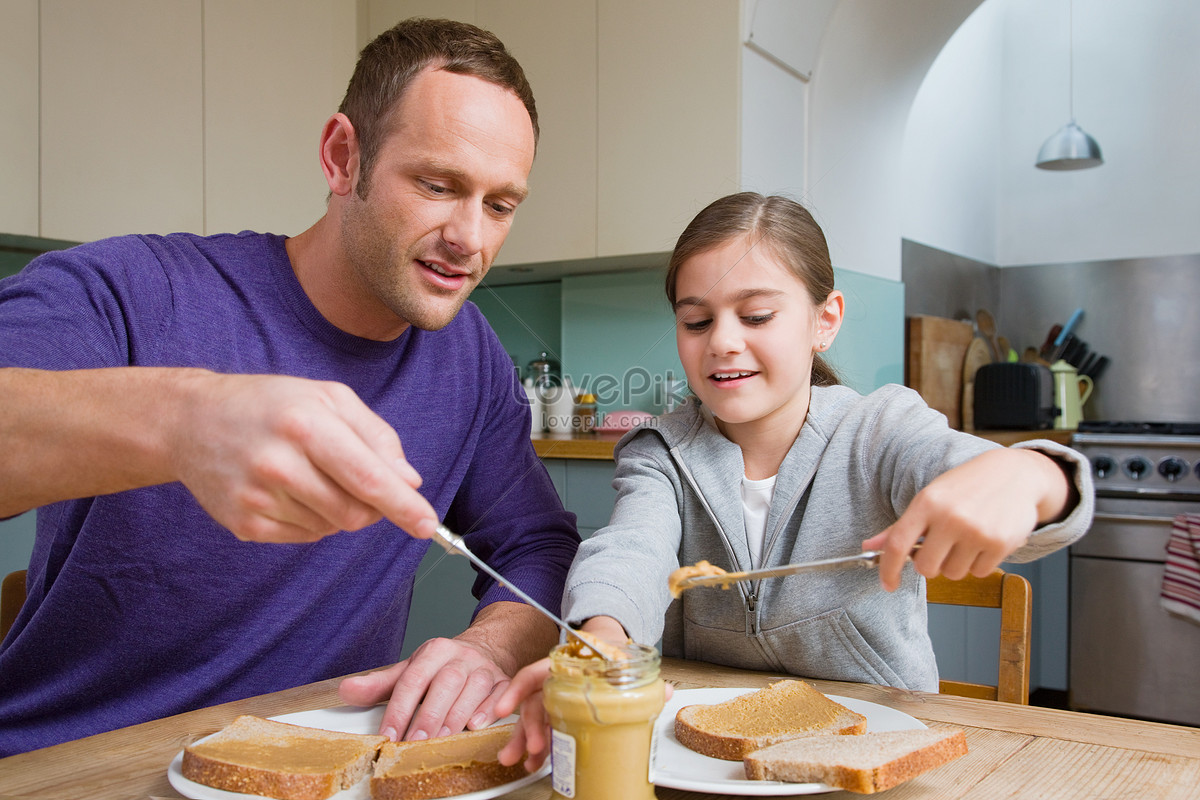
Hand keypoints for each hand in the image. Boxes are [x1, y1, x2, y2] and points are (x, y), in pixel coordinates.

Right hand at [169, 371, 437, 541]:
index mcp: (306, 425)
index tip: (427, 525)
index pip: (368, 478)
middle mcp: (278, 464)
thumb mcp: (329, 397)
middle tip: (359, 481)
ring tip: (311, 474)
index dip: (403, 506)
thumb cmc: (271, 404)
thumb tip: (408, 481)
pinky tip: (290, 490)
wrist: (191, 421)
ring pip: (332, 527)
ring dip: (339, 509)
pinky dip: (312, 519)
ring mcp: (257, 498)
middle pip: (354, 512)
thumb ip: (377, 437)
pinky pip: (304, 536)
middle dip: (371, 506)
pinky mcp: (243, 524)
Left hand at [338, 637, 511, 741]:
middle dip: (429, 716)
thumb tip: (347, 690)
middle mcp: (461, 657)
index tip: (389, 735)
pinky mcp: (505, 681)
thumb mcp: (411, 670)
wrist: (485, 650)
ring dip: (456, 718)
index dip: (400, 709)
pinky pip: (501, 695)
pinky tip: (476, 726)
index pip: (413, 680)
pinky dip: (490, 711)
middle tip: (415, 742)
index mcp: (434, 651)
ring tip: (441, 740)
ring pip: (473, 690)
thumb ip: (380, 684)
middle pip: (445, 684)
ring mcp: (484, 669)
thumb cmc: (444, 667)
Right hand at [494, 616, 638, 772]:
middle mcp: (556, 680)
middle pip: (534, 702)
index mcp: (567, 664)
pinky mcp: (559, 710)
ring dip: (525, 739)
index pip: (535, 673)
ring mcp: (556, 696)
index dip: (518, 690)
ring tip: (520, 760)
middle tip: (530, 748)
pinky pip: (545, 727)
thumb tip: (666, 691)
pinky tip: (536, 761)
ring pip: (534, 717)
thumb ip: (643, 678)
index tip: (504, 708)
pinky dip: (539, 744)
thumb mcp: (625, 660)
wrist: (611, 646)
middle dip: (526, 728)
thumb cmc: (612, 652)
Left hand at [864, 448, 1069, 590]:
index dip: (888, 570)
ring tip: (966, 539)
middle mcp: (950, 517)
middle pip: (926, 568)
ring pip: (953, 573)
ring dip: (956, 564)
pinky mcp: (1000, 543)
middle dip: (930, 564)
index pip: (897, 545)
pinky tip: (984, 540)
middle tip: (941, 547)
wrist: (1015, 474)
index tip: (888, 584)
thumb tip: (868, 547)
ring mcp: (976, 531)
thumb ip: (900, 527)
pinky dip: (979, 563)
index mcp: (927, 503)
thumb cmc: (966, 487)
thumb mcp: (930, 498)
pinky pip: (979, 573)